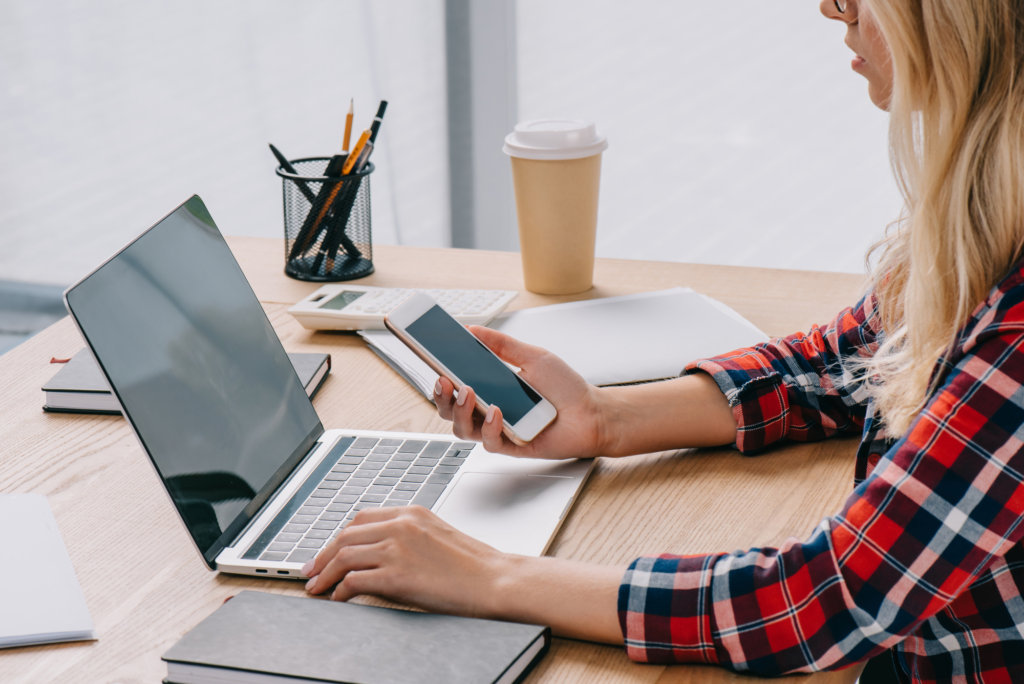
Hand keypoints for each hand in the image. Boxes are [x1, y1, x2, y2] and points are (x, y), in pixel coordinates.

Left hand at [302, 505, 626, 643]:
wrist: (496, 579)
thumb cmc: (474, 564)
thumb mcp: (437, 535)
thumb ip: (408, 535)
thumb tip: (379, 552)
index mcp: (411, 512)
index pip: (361, 518)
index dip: (338, 537)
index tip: (327, 552)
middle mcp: (401, 525)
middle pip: (345, 535)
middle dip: (322, 555)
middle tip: (311, 572)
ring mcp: (397, 548)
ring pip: (344, 556)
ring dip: (324, 574)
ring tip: (316, 588)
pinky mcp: (397, 575)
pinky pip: (354, 581)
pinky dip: (340, 590)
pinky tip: (339, 598)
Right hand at [434, 326, 607, 458]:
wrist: (592, 413)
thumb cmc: (565, 388)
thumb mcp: (533, 357)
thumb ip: (502, 344)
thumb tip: (473, 330)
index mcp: (490, 388)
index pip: (455, 384)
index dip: (439, 376)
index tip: (430, 359)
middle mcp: (488, 410)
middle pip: (449, 410)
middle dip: (441, 396)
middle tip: (444, 380)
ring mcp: (498, 430)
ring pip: (462, 429)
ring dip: (460, 411)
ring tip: (469, 392)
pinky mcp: (510, 447)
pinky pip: (489, 442)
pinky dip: (489, 427)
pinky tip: (496, 412)